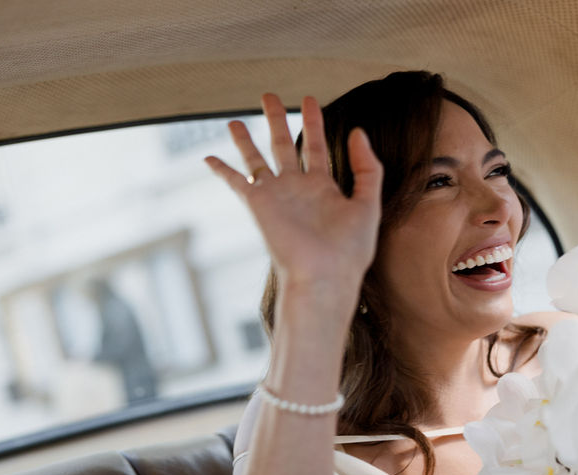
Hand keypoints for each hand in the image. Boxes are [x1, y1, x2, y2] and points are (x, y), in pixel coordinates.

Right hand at [205, 94, 382, 296]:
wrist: (325, 276)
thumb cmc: (350, 250)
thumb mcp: (368, 203)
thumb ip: (367, 167)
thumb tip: (358, 132)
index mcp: (324, 188)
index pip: (315, 147)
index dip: (313, 122)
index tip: (310, 99)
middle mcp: (297, 188)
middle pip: (284, 145)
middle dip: (277, 119)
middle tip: (269, 95)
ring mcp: (276, 196)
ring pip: (256, 159)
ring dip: (246, 140)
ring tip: (236, 120)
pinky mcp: (258, 204)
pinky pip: (236, 182)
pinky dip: (222, 170)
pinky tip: (209, 157)